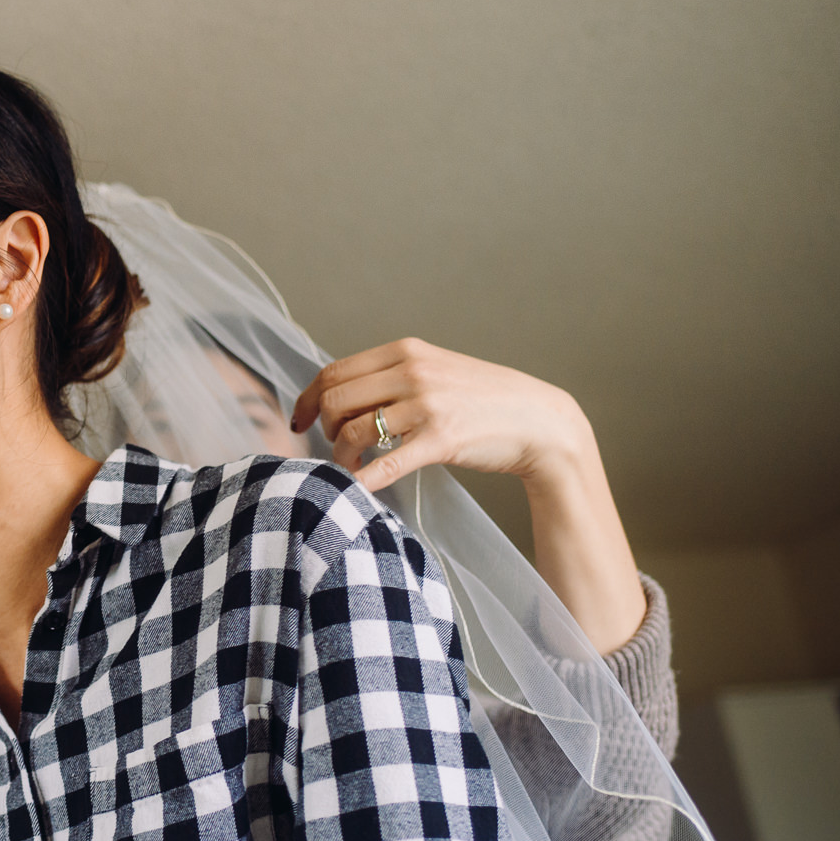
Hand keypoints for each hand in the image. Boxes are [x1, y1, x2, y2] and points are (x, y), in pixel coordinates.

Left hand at [291, 338, 593, 491]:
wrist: (539, 421)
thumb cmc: (483, 400)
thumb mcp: (436, 370)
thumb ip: (393, 375)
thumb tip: (343, 394)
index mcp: (406, 352)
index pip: (335, 371)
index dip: (308, 399)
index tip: (300, 421)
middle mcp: (413, 371)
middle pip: (336, 400)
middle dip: (324, 429)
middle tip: (334, 448)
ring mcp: (427, 404)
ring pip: (353, 431)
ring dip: (342, 456)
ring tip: (351, 468)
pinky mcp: (441, 439)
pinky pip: (384, 464)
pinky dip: (362, 480)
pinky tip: (357, 488)